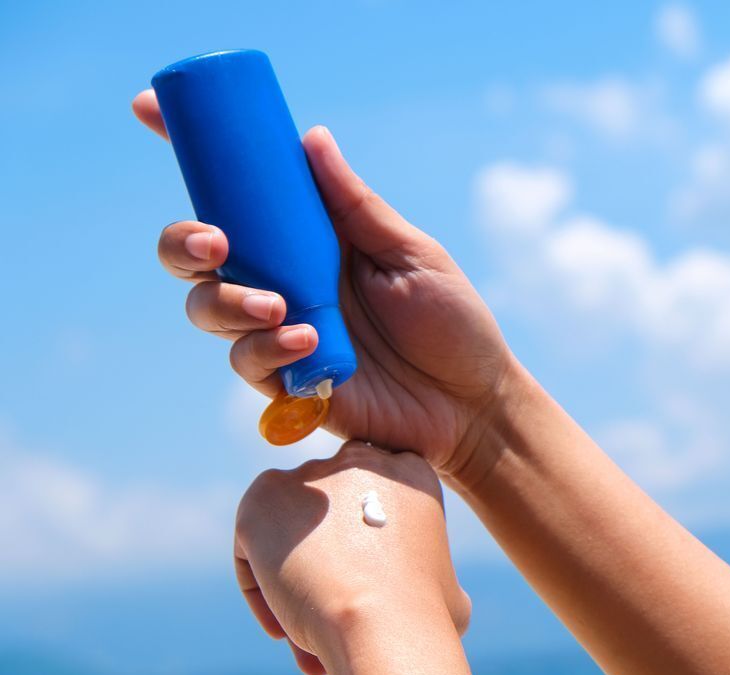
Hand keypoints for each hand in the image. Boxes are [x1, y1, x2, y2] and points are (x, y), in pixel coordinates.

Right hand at [133, 91, 514, 480]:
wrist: (474, 403)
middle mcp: (284, 281)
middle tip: (216, 243)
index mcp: (310, 239)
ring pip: (207, 308)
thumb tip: (309, 137)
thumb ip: (358, 207)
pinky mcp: (287, 383)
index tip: (148, 109)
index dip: (190, 151)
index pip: (239, 192)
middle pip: (198, 254)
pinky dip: (266, 349)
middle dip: (185, 242)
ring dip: (227, 302)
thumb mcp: (412, 255)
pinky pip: (248, 362)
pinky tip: (305, 342)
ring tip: (275, 307)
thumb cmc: (452, 323)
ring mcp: (281, 332)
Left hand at [234, 441, 470, 674]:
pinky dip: (263, 593)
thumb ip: (433, 574)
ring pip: (290, 537)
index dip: (368, 554)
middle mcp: (357, 459)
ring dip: (295, 586)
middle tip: (338, 622)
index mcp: (409, 470)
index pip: (376, 500)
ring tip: (310, 643)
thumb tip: (441, 595)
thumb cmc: (424, 611)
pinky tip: (286, 631)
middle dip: (328, 569)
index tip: (371, 595)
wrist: (382, 617)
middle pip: (329, 519)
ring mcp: (307, 474)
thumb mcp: (450, 588)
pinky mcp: (262, 496)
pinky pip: (253, 551)